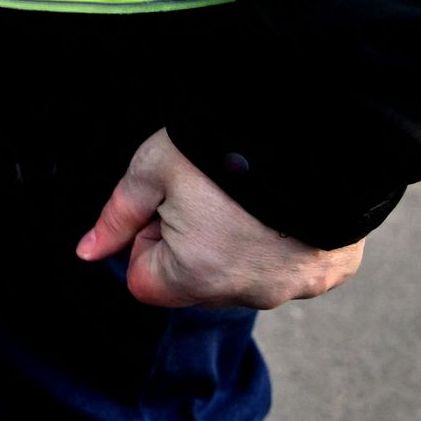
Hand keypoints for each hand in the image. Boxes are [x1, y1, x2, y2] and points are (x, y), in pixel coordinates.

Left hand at [76, 128, 364, 308]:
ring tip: (251, 196)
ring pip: (244, 276)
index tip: (169, 205)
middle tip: (210, 194)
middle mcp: (247, 294)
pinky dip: (285, 244)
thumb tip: (88, 252)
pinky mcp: (331, 272)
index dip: (149, 240)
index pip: (145, 280)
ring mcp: (295, 286)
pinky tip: (287, 205)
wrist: (318, 127)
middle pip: (196, 282)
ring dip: (239, 246)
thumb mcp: (152, 170)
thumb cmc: (225, 145)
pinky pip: (292, 267)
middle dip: (193, 245)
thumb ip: (118, 216)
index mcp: (195, 276)